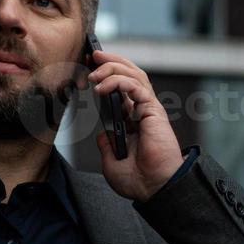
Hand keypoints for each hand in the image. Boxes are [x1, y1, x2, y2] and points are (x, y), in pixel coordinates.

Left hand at [84, 50, 184, 202]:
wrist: (154, 188)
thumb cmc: (140, 180)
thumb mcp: (112, 163)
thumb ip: (107, 147)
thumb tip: (103, 136)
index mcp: (133, 121)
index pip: (120, 88)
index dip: (106, 74)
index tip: (89, 68)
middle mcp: (142, 111)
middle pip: (129, 74)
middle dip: (110, 61)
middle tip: (92, 55)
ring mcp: (149, 109)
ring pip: (133, 74)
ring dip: (112, 67)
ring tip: (94, 69)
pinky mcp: (153, 110)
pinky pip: (135, 86)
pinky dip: (118, 81)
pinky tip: (102, 86)